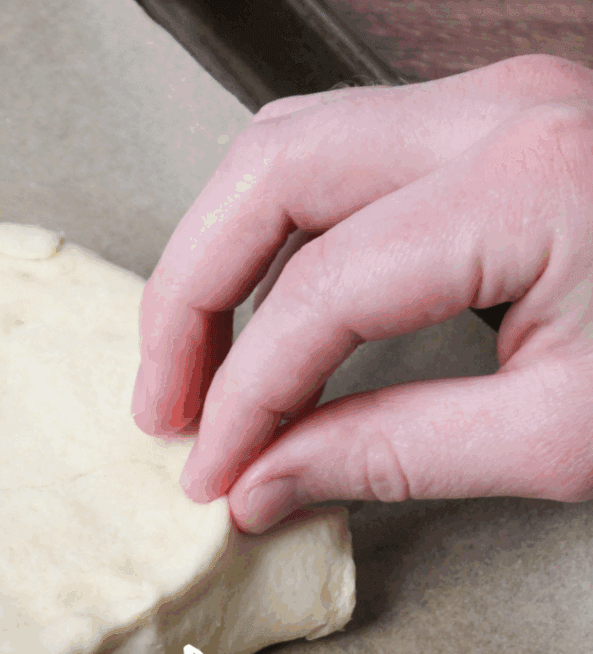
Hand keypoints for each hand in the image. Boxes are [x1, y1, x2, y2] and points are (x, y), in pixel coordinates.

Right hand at [131, 54, 592, 531]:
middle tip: (163, 404)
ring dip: (217, 261)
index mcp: (525, 187)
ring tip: (193, 367)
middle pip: (266, 174)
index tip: (215, 473)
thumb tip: (260, 482)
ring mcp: (485, 108)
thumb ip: (389, 454)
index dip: (244, 397)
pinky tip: (260, 320)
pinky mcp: (481, 131)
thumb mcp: (561, 438)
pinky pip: (330, 166)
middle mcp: (491, 116)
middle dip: (188, 298)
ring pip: (281, 153)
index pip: (318, 294)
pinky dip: (271, 246)